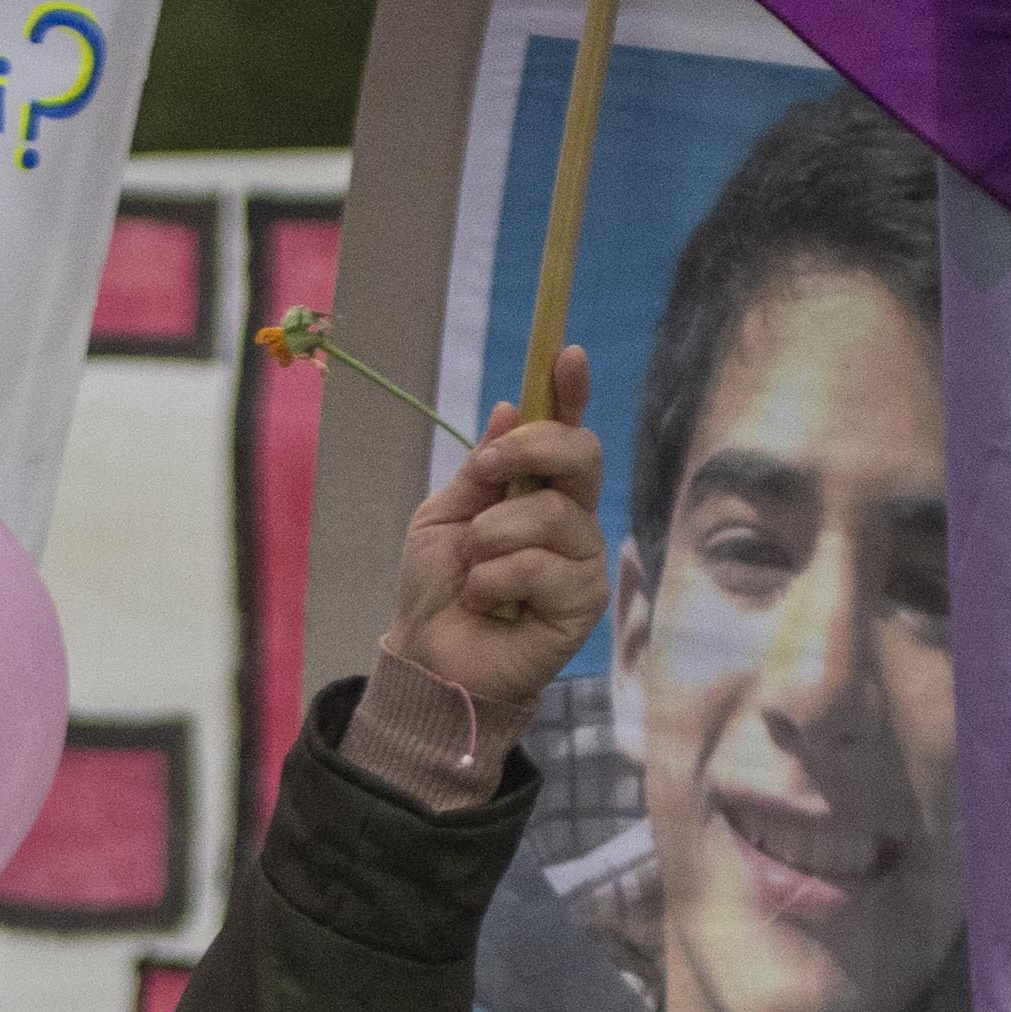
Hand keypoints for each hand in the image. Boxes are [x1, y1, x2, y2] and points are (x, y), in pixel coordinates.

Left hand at [376, 357, 608, 737]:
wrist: (427, 657)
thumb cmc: (437, 591)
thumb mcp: (444, 516)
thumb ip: (480, 470)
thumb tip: (509, 407)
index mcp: (539, 493)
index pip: (567, 435)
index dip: (570, 394)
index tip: (567, 354)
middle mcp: (571, 521)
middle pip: (582, 457)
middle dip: (531, 451)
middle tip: (486, 472)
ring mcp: (582, 561)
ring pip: (552, 515)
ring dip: (492, 538)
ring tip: (471, 571)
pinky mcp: (584, 603)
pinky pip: (542, 567)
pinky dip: (495, 580)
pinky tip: (484, 602)